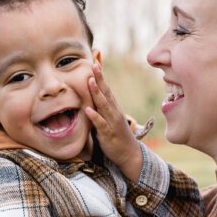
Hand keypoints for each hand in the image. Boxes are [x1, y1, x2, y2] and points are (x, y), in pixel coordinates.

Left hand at [86, 63, 141, 180]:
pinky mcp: (108, 133)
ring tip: (89, 81)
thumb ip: (99, 109)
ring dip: (96, 93)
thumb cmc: (115, 136)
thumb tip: (89, 100)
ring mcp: (111, 122)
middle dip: (99, 78)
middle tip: (93, 64)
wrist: (129, 153)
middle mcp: (113, 112)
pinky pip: (101, 124)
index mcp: (112, 108)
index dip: (100, 76)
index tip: (94, 62)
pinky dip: (94, 116)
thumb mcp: (106, 120)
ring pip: (103, 105)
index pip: (106, 89)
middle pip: (105, 92)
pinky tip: (87, 110)